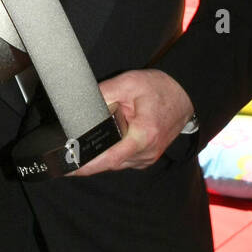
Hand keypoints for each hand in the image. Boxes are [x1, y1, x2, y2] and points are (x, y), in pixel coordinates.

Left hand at [69, 69, 193, 177]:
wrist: (184, 95)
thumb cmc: (160, 89)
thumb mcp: (128, 83)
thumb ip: (102, 93)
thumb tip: (80, 103)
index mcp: (143, 135)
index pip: (109, 158)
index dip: (86, 166)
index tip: (68, 168)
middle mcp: (146, 152)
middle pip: (108, 163)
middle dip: (88, 158)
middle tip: (67, 152)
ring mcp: (147, 158)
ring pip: (114, 163)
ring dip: (100, 155)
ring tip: (86, 144)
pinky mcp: (145, 158)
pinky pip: (122, 160)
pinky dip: (111, 153)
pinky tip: (105, 141)